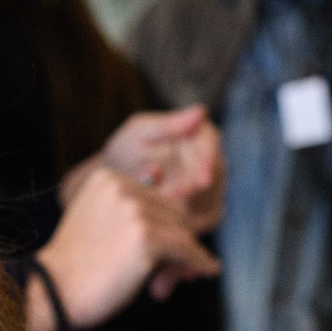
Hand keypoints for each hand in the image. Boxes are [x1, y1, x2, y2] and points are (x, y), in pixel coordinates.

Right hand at [29, 165, 220, 330]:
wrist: (53, 294)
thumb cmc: (78, 269)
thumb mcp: (104, 227)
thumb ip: (137, 215)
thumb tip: (189, 217)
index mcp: (108, 177)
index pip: (157, 196)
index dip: (167, 224)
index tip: (171, 250)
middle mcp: (121, 186)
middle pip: (175, 210)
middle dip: (179, 240)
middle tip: (178, 270)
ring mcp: (134, 209)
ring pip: (183, 230)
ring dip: (184, 256)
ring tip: (173, 280)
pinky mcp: (147, 235)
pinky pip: (188, 248)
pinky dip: (200, 261)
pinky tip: (208, 270)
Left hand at [91, 106, 223, 233]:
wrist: (115, 185)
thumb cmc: (126, 152)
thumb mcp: (138, 133)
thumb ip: (168, 124)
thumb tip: (202, 110)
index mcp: (199, 134)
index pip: (212, 145)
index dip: (208, 162)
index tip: (201, 179)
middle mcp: (211, 161)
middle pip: (216, 176)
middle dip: (196, 189)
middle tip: (176, 197)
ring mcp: (210, 189)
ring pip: (211, 199)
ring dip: (190, 205)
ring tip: (163, 205)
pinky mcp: (204, 213)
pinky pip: (204, 219)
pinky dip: (187, 220)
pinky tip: (165, 218)